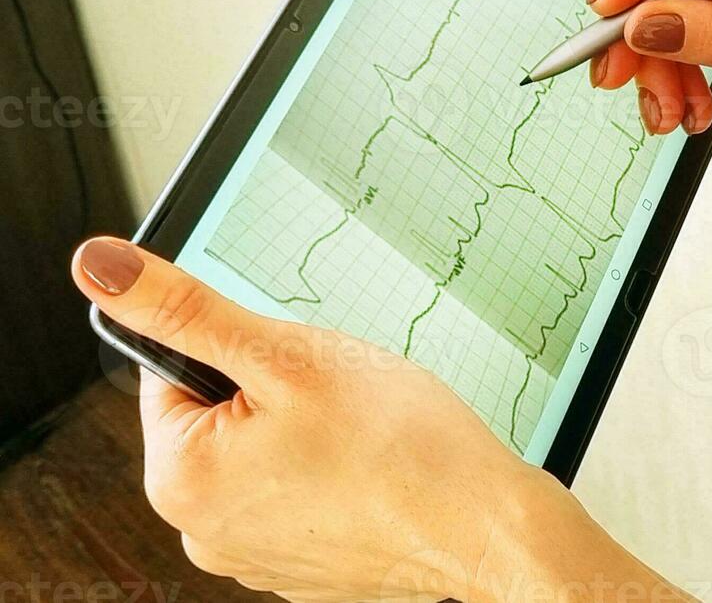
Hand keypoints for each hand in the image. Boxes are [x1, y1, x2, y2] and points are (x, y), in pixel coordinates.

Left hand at [71, 236, 674, 601]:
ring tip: (367, 438)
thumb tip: (100, 267)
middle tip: (343, 400)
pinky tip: (378, 471)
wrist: (489, 531)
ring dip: (310, 433)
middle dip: (281, 392)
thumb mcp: (290, 356)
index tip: (301, 365)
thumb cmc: (405, 450)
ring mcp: (255, 555)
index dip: (246, 348)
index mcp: (180, 479)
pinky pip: (303, 494)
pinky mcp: (303, 567)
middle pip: (223, 415)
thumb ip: (188, 310)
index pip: (176, 371)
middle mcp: (203, 530)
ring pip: (267, 453)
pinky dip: (336, 475)